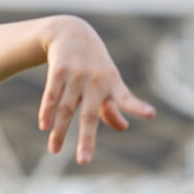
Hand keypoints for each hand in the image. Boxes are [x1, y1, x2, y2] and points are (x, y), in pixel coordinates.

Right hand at [38, 16, 154, 163]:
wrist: (71, 32)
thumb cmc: (94, 64)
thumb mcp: (107, 81)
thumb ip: (113, 106)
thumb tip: (124, 128)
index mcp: (112, 84)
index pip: (127, 98)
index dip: (137, 107)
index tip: (150, 114)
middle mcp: (95, 81)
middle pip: (90, 115)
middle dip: (86, 138)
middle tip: (83, 161)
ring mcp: (76, 75)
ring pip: (66, 109)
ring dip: (59, 131)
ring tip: (54, 151)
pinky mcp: (58, 70)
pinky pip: (52, 95)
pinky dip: (47, 110)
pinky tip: (44, 126)